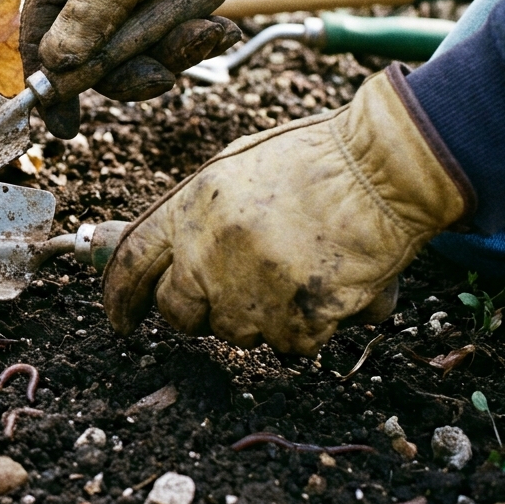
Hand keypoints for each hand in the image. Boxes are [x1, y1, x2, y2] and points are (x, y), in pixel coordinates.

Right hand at [20, 0, 275, 135]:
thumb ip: (89, 14)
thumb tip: (56, 64)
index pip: (38, 42)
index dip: (47, 86)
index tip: (65, 126)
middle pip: (94, 63)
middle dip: (134, 67)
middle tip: (164, 76)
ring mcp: (124, 9)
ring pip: (139, 58)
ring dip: (175, 49)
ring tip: (209, 30)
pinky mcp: (159, 13)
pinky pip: (171, 47)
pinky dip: (197, 41)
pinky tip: (219, 29)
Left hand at [102, 67, 471, 355]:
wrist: (385, 172)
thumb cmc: (317, 159)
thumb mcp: (235, 166)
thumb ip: (197, 212)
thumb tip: (170, 253)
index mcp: (188, 209)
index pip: (131, 263)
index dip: (119, 296)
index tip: (119, 318)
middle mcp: (207, 256)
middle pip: (178, 312)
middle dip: (199, 309)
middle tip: (235, 288)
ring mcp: (251, 294)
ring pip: (236, 333)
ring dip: (259, 315)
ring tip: (296, 269)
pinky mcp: (296, 323)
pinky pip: (290, 345)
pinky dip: (309, 326)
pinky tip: (328, 285)